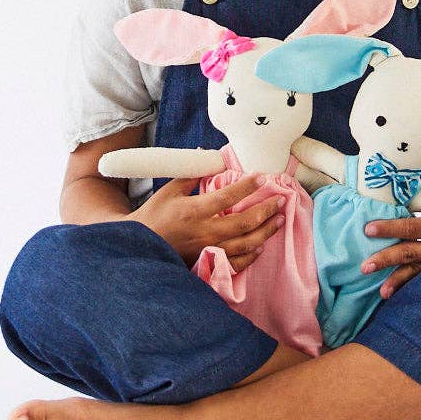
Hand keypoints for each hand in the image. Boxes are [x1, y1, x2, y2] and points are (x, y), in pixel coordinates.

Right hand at [129, 174, 283, 270]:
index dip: (246, 186)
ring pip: (244, 244)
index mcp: (193, 211)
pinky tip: (261, 246)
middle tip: (280, 200)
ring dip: (265, 232)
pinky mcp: (206, 263)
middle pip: (243, 223)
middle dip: (265, 210)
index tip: (262, 177)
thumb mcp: (169, 191)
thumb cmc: (154, 215)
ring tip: (279, 220)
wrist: (140, 246)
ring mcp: (207, 250)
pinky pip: (234, 263)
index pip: (226, 197)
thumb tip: (208, 155)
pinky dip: (250, 256)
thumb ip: (192, 175)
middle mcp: (204, 232)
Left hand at [360, 212, 420, 297]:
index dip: (388, 228)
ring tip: (381, 292)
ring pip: (419, 274)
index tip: (368, 229)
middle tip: (364, 266)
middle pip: (409, 254)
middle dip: (385, 259)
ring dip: (399, 282)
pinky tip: (404, 298)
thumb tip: (404, 203)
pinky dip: (418, 289)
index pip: (411, 227)